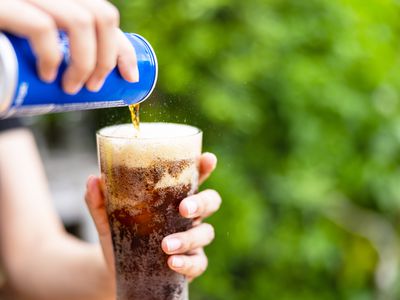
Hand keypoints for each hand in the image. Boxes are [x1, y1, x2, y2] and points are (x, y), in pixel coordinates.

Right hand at [0, 0, 137, 93]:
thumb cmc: (5, 55)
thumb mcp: (36, 45)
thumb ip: (61, 49)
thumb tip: (98, 79)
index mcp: (59, 1)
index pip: (104, 15)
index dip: (123, 47)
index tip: (130, 76)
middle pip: (101, 15)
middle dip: (109, 57)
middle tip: (96, 86)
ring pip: (80, 21)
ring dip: (87, 62)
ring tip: (75, 88)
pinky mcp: (2, 5)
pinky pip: (42, 26)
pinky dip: (52, 56)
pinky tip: (48, 75)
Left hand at [85, 153, 220, 280]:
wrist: (113, 270)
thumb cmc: (118, 235)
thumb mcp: (106, 218)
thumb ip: (100, 200)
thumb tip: (94, 179)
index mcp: (172, 198)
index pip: (194, 178)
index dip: (204, 167)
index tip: (208, 158)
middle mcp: (187, 216)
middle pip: (210, 201)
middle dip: (202, 202)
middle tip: (183, 208)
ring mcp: (191, 239)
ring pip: (206, 232)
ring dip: (189, 238)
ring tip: (165, 245)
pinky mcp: (189, 263)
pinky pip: (199, 262)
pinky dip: (188, 263)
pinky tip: (172, 263)